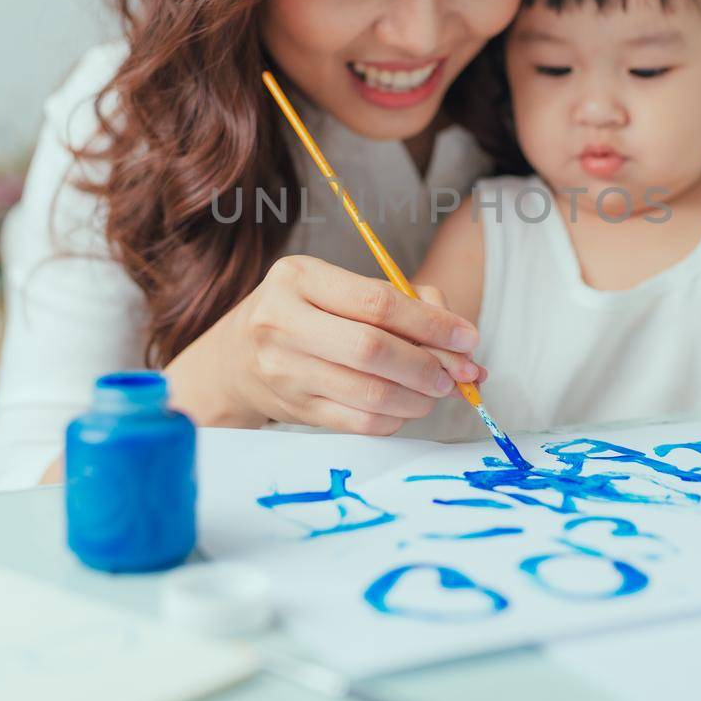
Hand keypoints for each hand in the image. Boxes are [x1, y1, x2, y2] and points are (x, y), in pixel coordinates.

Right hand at [194, 254, 484, 435]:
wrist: (234, 360)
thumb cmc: (303, 314)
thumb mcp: (336, 287)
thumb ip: (398, 299)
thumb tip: (457, 335)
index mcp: (299, 277)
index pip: (377, 302)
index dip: (430, 323)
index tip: (467, 338)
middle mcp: (283, 322)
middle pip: (373, 349)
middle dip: (428, 365)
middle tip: (459, 374)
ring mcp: (284, 370)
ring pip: (369, 392)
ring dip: (418, 396)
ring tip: (438, 390)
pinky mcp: (294, 409)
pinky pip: (360, 422)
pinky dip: (396, 418)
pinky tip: (408, 406)